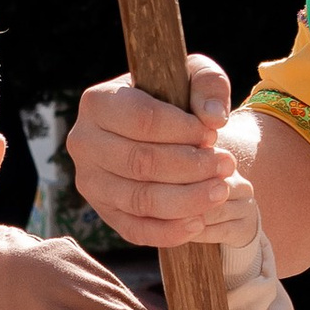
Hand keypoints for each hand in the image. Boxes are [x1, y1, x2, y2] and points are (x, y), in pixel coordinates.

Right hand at [68, 56, 251, 245]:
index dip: (182, 130)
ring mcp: (90, 182)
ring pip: (139, 199)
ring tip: (221, 190)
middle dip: (190, 167)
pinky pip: (135, 230)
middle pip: (140, 162)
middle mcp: (84, 143)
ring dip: (186, 199)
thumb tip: (214, 118)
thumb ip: (209, 86)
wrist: (157, 133)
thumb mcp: (192, 78)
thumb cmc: (174, 100)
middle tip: (226, 165)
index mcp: (97, 102)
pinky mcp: (103, 212)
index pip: (141, 119)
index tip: (212, 135)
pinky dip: (169, 231)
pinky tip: (199, 221)